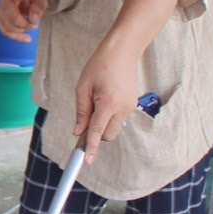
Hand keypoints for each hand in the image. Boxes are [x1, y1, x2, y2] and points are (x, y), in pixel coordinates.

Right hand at [0, 0, 45, 42]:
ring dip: (21, 31)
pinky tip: (26, 39)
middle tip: (35, 24)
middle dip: (24, 24)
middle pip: (10, 16)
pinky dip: (17, 37)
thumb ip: (38, 7)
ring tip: (31, 27)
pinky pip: (6, 32)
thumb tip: (33, 19)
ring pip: (7, 27)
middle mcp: (3, 2)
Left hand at [72, 45, 138, 164]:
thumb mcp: (83, 87)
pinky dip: (110, 116)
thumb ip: (82, 112)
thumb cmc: (99, 66)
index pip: (98, 131)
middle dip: (97, 134)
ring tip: (98, 101)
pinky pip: (119, 119)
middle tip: (87, 117)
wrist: (122, 53)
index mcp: (108, 103)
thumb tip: (79, 132)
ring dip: (104, 124)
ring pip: (114, 128)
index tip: (87, 161)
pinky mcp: (133, 105)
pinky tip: (106, 98)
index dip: (91, 147)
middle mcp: (122, 108)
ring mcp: (130, 107)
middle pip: (108, 135)